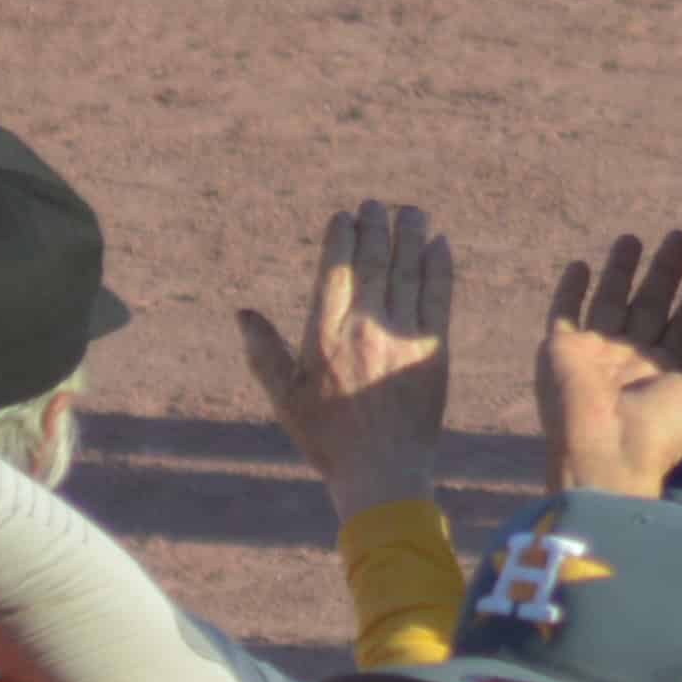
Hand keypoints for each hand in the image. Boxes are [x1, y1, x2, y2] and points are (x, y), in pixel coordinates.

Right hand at [233, 199, 455, 517]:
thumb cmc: (329, 441)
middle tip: (377, 206)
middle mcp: (362, 329)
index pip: (333, 270)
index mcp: (323, 338)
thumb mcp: (286, 400)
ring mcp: (401, 338)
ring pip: (407, 270)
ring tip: (410, 212)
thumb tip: (242, 314)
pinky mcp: (433, 351)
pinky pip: (438, 297)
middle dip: (375, 226)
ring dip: (409, 235)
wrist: (382, 475)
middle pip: (372, 261)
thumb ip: (264, 354)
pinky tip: (438, 245)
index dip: (340, 237)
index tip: (345, 217)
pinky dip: (438, 267)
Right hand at [536, 231, 681, 495]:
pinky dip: (570, 290)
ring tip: (633, 238)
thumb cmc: (664, 428)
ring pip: (611, 301)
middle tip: (681, 236)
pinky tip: (580, 266)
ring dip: (621, 270)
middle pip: (653, 304)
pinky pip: (564, 313)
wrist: (607, 451)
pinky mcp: (562, 350)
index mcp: (667, 371)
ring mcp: (595, 353)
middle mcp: (632, 359)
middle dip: (666, 270)